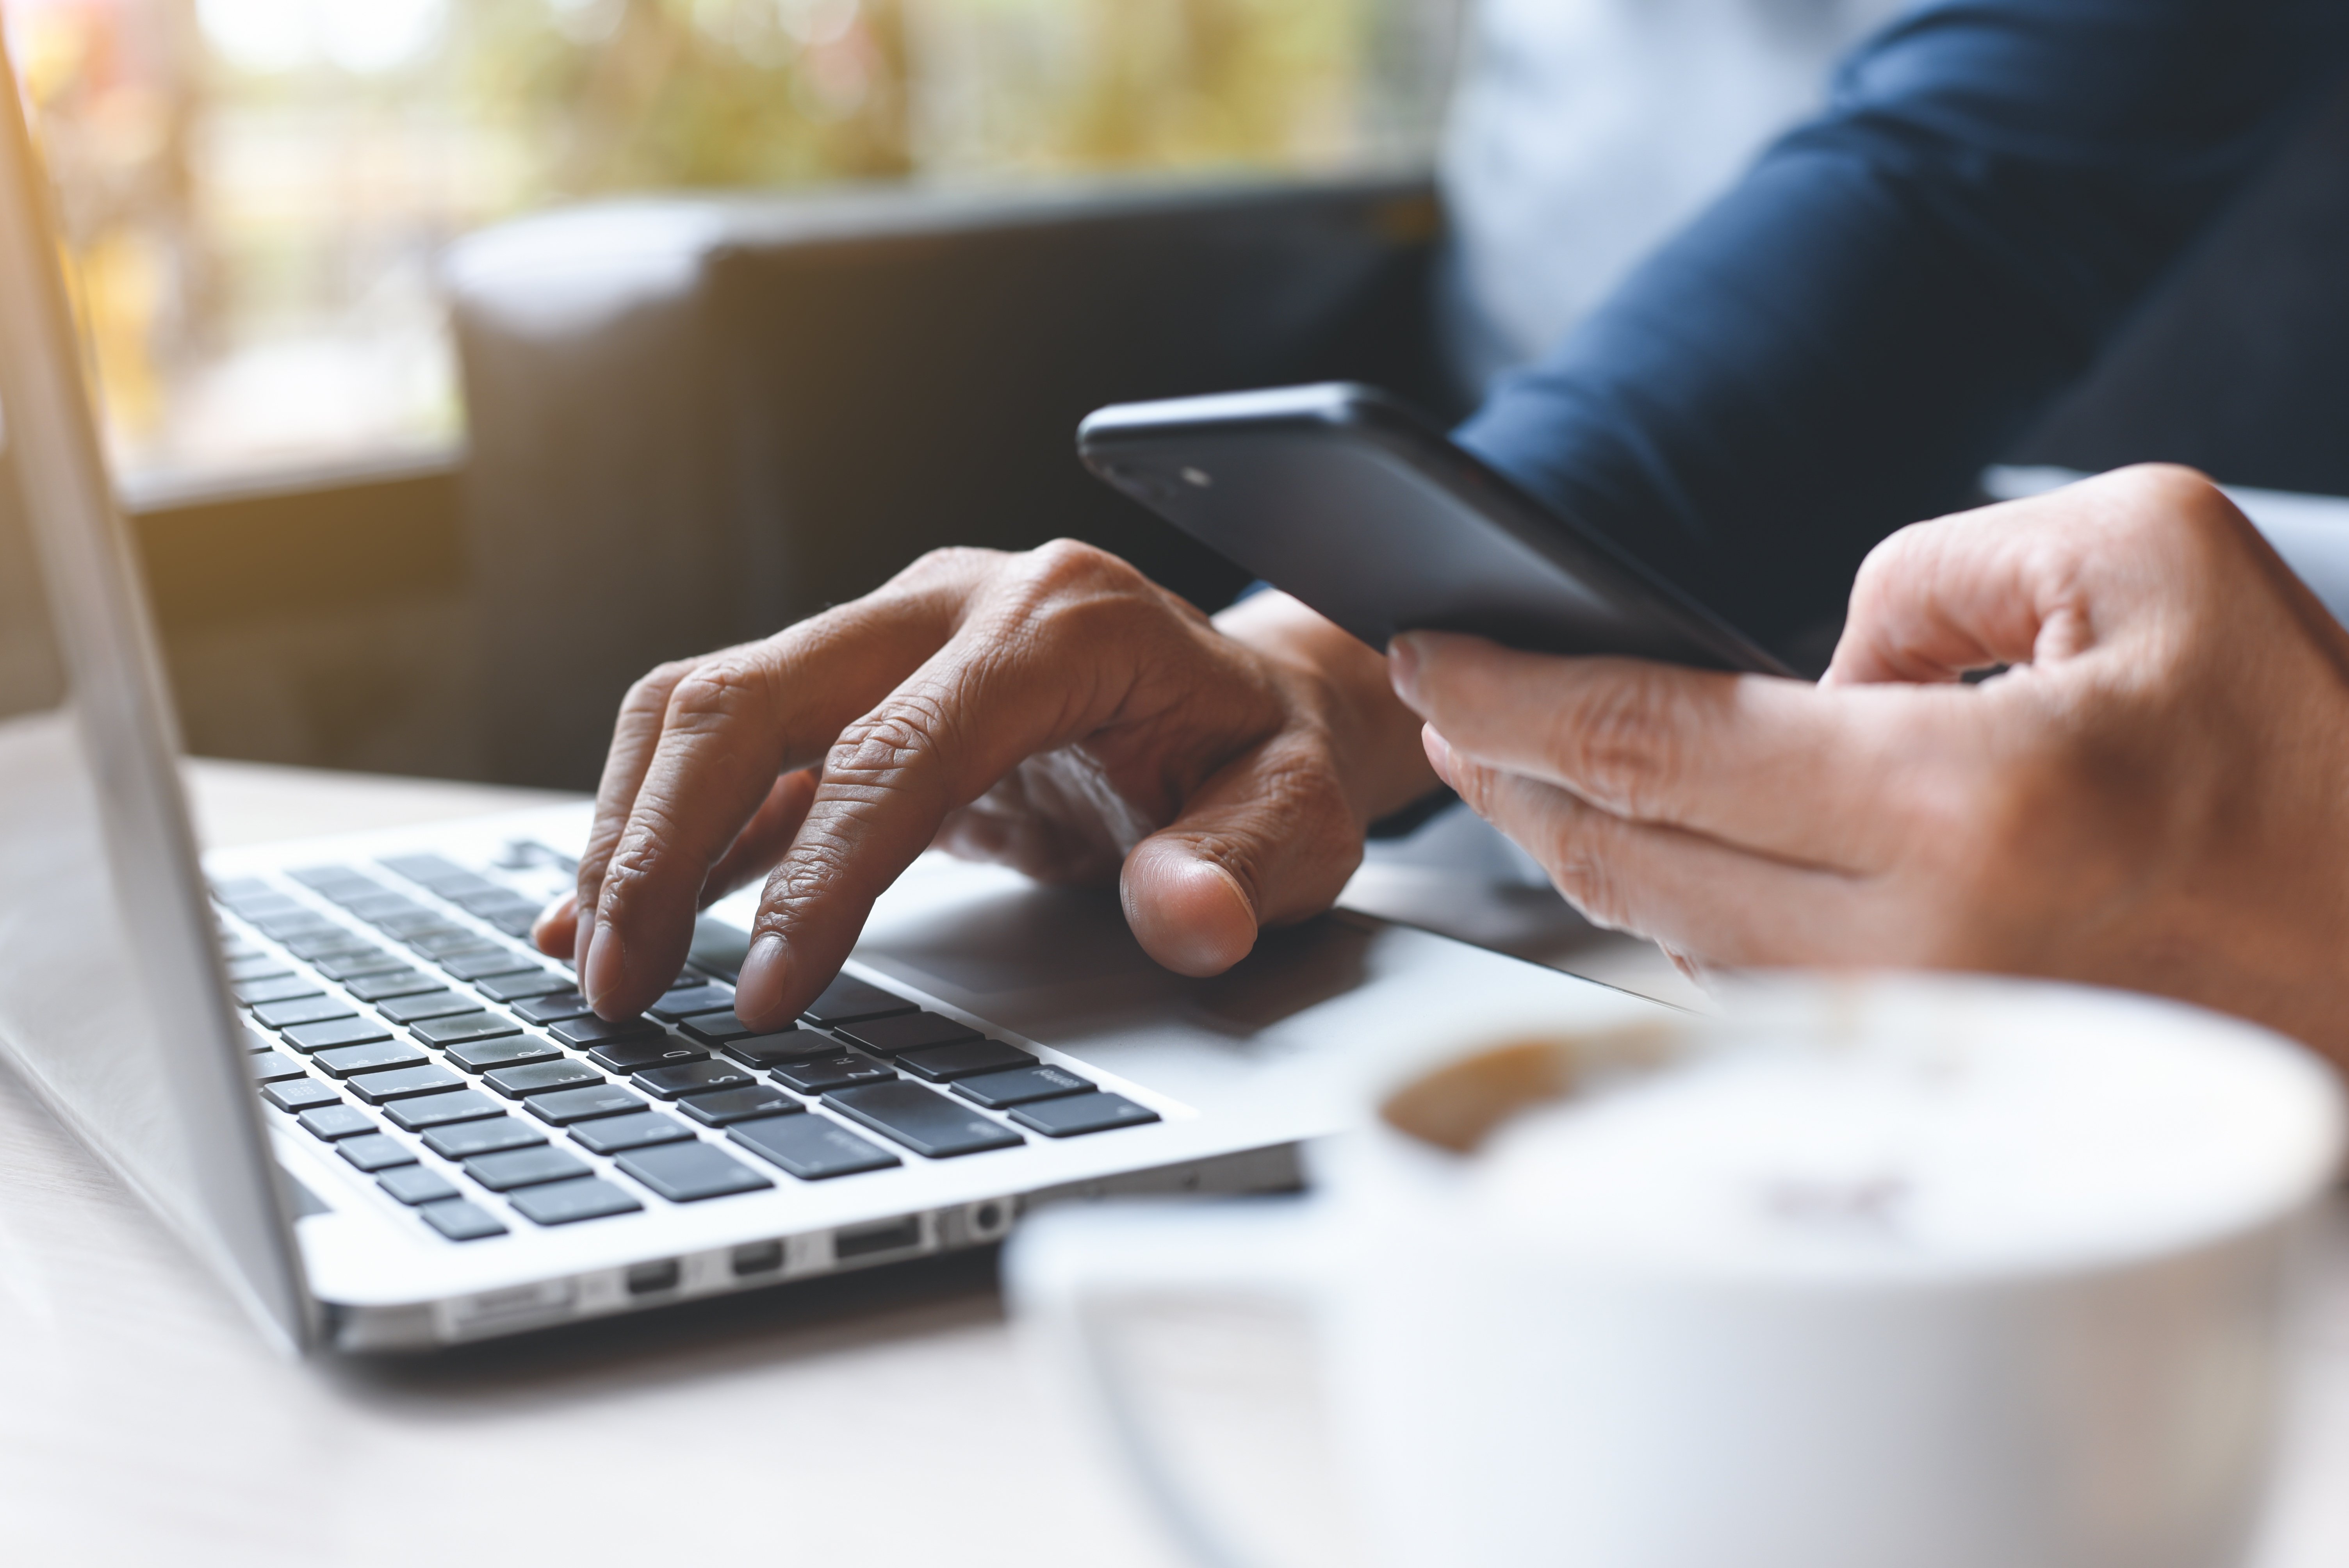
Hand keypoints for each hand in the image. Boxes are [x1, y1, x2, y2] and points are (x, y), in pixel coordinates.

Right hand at [533, 542, 1435, 1029]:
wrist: (1249, 700)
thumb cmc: (1264, 757)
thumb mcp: (1297, 813)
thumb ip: (1242, 862)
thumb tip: (1185, 916)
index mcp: (1059, 623)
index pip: (900, 751)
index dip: (821, 878)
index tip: (766, 994)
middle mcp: (952, 604)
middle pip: (756, 696)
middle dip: (660, 841)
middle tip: (614, 987)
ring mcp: (892, 635)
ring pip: (713, 706)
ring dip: (633, 829)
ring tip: (589, 961)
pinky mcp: (858, 689)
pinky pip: (733, 749)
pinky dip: (663, 828)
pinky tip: (602, 912)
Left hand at [1387, 466, 2348, 1064]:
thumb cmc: (2316, 752)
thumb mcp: (2148, 554)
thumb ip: (1934, 569)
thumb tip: (1812, 658)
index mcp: (1964, 800)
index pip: (1653, 739)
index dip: (1512, 691)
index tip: (1425, 656)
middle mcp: (1922, 939)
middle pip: (1626, 853)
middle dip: (1509, 772)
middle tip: (1448, 707)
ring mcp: (1925, 1025)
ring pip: (1673, 932)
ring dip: (1582, 846)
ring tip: (1526, 766)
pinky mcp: (1942, 1071)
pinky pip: (1756, 986)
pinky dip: (1678, 908)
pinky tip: (1654, 851)